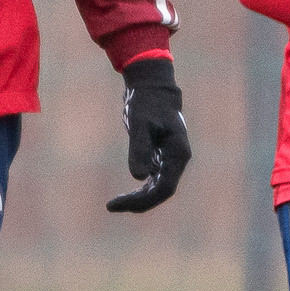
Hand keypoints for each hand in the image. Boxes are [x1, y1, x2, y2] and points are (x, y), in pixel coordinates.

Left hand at [107, 57, 190, 213]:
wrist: (150, 84)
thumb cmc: (146, 101)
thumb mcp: (139, 124)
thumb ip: (139, 150)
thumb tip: (138, 178)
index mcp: (178, 153)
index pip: (164, 188)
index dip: (143, 200)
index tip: (119, 203)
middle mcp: (177, 158)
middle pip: (161, 191)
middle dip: (139, 202)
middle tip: (111, 206)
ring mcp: (170, 157)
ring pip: (157, 187)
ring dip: (139, 197)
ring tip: (114, 204)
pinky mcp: (161, 154)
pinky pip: (153, 178)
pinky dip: (140, 187)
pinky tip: (125, 194)